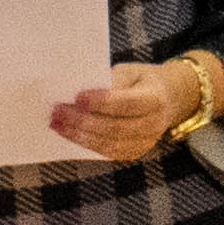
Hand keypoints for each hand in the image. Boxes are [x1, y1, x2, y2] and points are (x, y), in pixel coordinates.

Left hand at [51, 63, 190, 162]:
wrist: (166, 98)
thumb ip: (110, 82)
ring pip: (109, 144)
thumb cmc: (140, 81)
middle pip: (115, 127)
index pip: (126, 103)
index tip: (77, 97)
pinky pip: (108, 152)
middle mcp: (154, 124)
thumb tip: (80, 94)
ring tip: (56, 124)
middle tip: (58, 111)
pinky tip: (69, 134)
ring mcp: (145, 143)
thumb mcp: (130, 71)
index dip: (101, 102)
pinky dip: (86, 144)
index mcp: (156, 99)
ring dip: (79, 136)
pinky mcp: (134, 153)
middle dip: (83, 121)